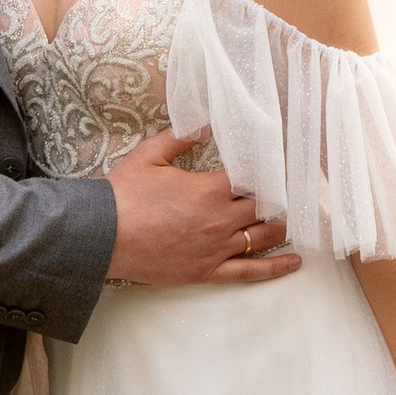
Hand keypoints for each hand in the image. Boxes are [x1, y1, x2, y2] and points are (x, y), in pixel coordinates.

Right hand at [105, 130, 297, 286]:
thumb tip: (209, 122)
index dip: (265, 170)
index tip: (274, 165)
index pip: (252, 177)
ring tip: (288, 218)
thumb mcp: (150, 155)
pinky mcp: (207, 271)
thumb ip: (183, 137)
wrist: (101, 236)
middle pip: (263, 206)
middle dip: (273, 197)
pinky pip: (250, 271)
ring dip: (279, 226)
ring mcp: (216, 248)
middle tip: (282, 191)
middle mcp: (220, 219)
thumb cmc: (123, 194)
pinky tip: (294, 261)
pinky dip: (276, 267)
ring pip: (262, 236)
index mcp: (209, 189)